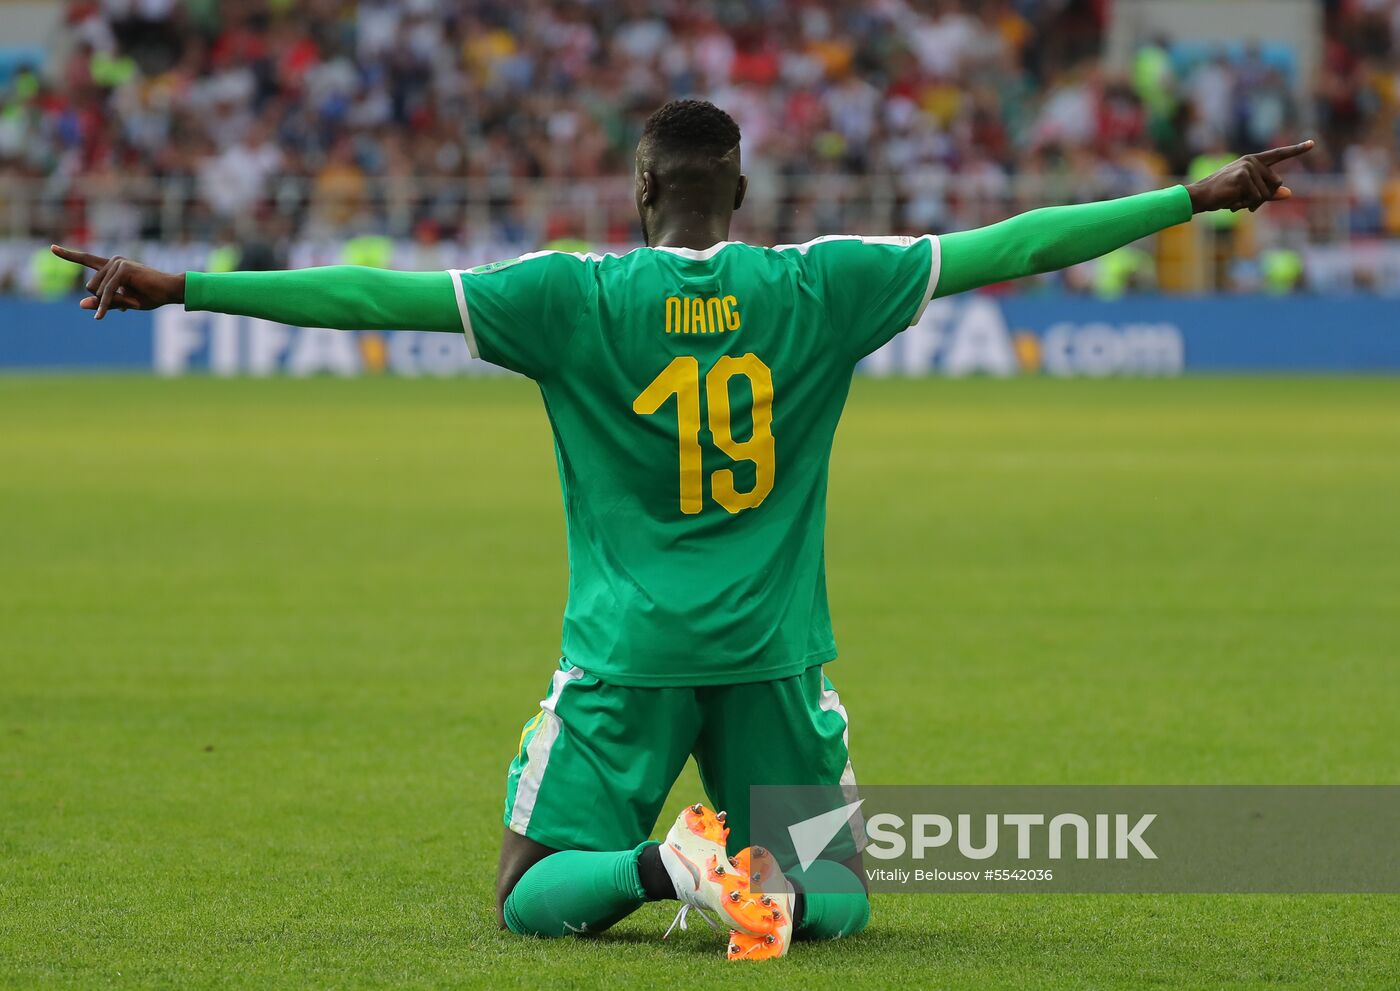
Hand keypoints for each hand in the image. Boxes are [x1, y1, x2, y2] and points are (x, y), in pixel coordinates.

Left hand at [49, 245, 185, 318]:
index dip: (68, 255)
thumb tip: (81, 304)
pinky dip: (106, 304)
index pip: (86, 259)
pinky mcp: (123, 270)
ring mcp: (118, 263)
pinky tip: (102, 315)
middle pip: (91, 286)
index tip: (52, 248)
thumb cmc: (151, 296)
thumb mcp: (123, 302)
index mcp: (112, 267)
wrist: (170, 291)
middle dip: (103, 300)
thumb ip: (103, 302)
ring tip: (134, 302)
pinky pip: (108, 291)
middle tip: (127, 303)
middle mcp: (113, 261)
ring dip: (109, 303)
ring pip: (98, 290)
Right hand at [1185, 140, 1315, 213]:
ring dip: (1252, 203)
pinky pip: (1256, 197)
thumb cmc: (1222, 195)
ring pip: (1266, 192)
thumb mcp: (1248, 194)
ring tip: (1235, 201)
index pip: (1278, 155)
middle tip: (1244, 203)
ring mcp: (1248, 167)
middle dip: (1263, 198)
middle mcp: (1252, 161)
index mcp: (1253, 161)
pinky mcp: (1243, 176)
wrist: (1200, 197)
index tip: (1312, 143)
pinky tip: (1232, 202)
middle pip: (1276, 183)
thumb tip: (1289, 193)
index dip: (1296, 150)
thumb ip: (1269, 193)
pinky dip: (1245, 204)